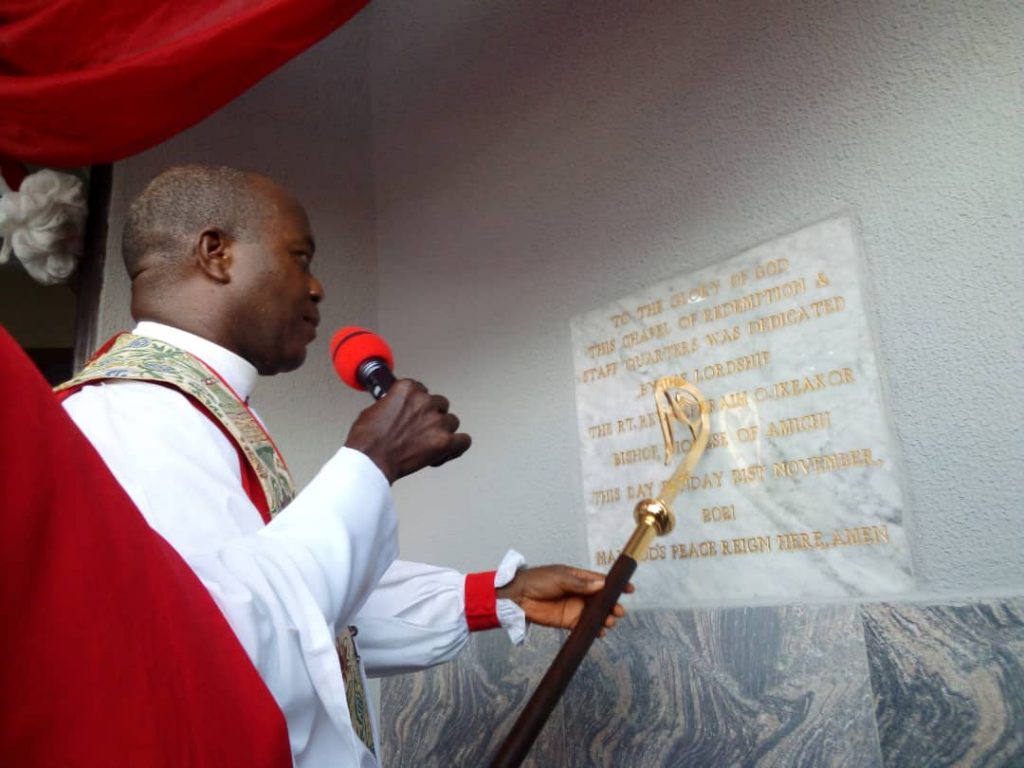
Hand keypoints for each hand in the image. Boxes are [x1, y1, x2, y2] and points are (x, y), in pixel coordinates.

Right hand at [344, 379, 471, 482]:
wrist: (370, 461)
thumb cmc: (367, 440)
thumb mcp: (373, 410)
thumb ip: (392, 404)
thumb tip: (395, 409)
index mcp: (408, 390)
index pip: (422, 390)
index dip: (418, 404)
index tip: (414, 412)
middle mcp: (425, 402)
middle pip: (440, 405)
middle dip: (432, 417)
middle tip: (421, 430)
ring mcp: (436, 422)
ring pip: (452, 422)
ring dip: (443, 431)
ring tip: (431, 443)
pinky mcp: (444, 441)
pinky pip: (464, 441)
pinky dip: (457, 447)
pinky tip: (448, 451)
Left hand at [496, 565, 633, 636]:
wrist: (518, 597)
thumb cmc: (538, 580)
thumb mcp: (560, 577)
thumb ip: (580, 583)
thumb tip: (601, 585)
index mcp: (579, 578)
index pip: (602, 581)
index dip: (616, 586)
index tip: (629, 589)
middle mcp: (580, 593)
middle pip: (602, 600)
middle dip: (613, 606)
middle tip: (618, 612)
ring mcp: (576, 608)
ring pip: (596, 614)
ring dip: (605, 618)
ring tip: (608, 622)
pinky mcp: (569, 621)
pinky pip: (585, 626)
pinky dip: (594, 630)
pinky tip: (599, 632)